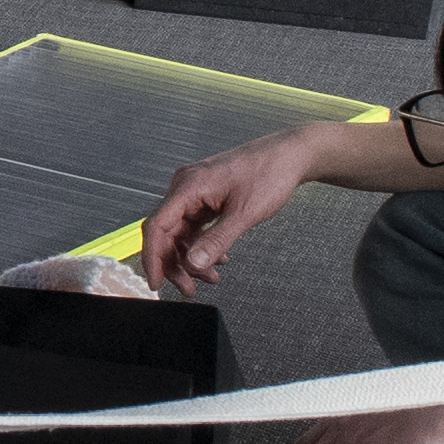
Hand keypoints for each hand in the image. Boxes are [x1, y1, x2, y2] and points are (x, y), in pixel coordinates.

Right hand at [145, 118, 350, 294]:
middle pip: (167, 233)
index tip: (157, 281)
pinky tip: (218, 259)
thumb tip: (194, 264)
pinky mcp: (207, 197)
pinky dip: (203, 245)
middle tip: (189, 288)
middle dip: (177, 264)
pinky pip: (195, 226)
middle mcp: (187, 187)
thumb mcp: (244, 214)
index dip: (153, 257)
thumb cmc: (270, 171)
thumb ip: (216, 241)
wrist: (291, 155)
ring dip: (192, 258)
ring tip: (211, 277)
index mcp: (189, 186)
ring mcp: (196, 192)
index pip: (156, 226)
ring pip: (181, 233)